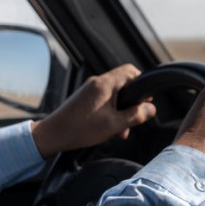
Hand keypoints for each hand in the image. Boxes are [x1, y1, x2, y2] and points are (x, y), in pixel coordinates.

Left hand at [31, 64, 156, 157]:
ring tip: (121, 129)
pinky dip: (111, 111)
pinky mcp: (85, 98)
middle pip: (124, 84)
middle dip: (132, 101)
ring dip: (122, 110)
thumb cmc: (80, 128)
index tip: (145, 99)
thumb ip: (136, 115)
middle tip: (135, 117)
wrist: (53, 134)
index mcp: (105, 84)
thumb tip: (151, 109)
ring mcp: (90, 90)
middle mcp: (97, 83)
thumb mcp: (115, 124)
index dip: (142, 83)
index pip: (131, 70)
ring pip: (115, 94)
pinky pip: (105, 100)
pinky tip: (110, 128)